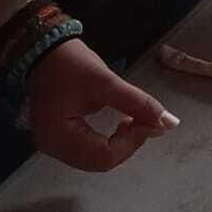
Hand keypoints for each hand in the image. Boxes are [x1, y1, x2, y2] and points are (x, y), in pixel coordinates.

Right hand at [25, 38, 178, 172]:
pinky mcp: (60, 138)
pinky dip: (110, 142)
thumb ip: (138, 103)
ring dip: (121, 144)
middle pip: (100, 162)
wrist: (42, 49)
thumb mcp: (106, 82)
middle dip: (128, 144)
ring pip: (97, 159)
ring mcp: (54, 145)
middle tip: (144, 120)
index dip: (133, 141)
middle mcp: (53, 148)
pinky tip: (121, 125)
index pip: (104, 157)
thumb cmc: (70, 64)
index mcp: (58, 137)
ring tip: (133, 121)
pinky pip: (90, 150)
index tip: (149, 119)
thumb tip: (169, 123)